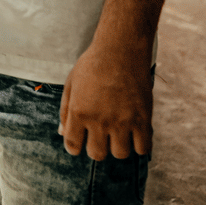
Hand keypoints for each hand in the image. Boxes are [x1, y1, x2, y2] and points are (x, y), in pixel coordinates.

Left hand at [58, 41, 152, 159]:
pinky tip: (136, 134)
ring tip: (119, 134)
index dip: (75, 148)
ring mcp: (122, 121)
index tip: (80, 145)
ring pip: (120, 154)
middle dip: (97, 149)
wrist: (120, 50)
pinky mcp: (142, 119)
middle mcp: (99, 120)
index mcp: (78, 112)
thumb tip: (62, 132)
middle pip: (97, 154)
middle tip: (101, 138)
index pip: (73, 145)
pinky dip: (139, 145)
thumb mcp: (71, 84)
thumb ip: (66, 110)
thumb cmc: (93, 64)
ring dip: (118, 146)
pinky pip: (143, 148)